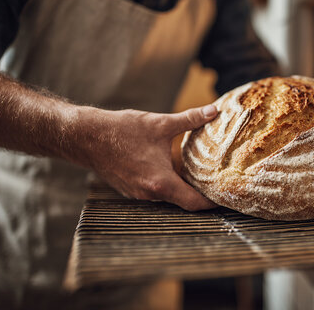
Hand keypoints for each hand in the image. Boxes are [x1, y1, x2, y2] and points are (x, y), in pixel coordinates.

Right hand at [82, 104, 217, 210]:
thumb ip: (191, 119)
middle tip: (219, 184)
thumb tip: (214, 110)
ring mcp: (138, 194)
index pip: (194, 203)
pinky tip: (177, 171)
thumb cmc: (121, 131)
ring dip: (184, 188)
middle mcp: (150, 194)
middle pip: (184, 202)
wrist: (85, 137)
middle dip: (201, 194)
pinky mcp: (131, 189)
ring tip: (203, 177)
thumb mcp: (160, 123)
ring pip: (169, 197)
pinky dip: (169, 184)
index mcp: (160, 183)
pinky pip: (156, 192)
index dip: (213, 202)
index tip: (227, 197)